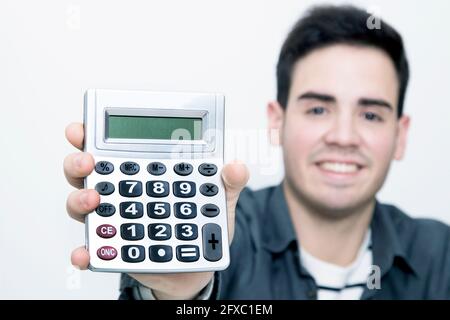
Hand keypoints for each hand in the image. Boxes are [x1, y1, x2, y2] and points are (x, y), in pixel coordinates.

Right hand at [64, 122, 248, 298]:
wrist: (200, 263)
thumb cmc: (202, 224)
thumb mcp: (219, 199)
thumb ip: (228, 182)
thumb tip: (235, 166)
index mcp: (143, 172)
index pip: (113, 147)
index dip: (91, 135)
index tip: (81, 129)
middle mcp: (123, 192)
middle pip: (88, 172)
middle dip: (78, 162)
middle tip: (88, 161)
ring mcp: (116, 220)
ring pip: (83, 205)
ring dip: (80, 200)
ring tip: (94, 201)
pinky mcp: (116, 250)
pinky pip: (95, 250)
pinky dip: (86, 251)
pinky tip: (86, 253)